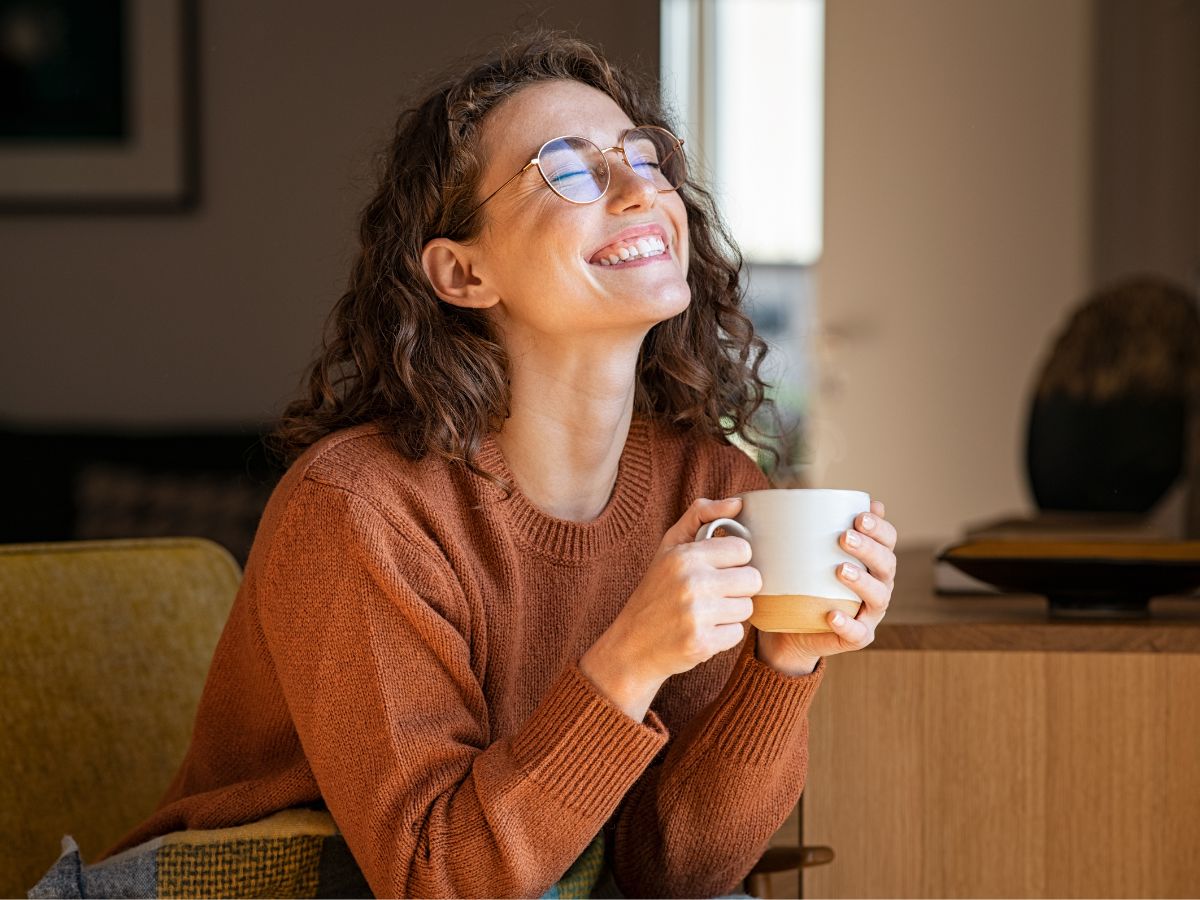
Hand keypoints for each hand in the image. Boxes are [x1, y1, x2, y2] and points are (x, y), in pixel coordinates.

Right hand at [580, 497, 760, 718]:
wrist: (631, 645)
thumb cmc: (655, 592)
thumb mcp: (669, 547)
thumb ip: (701, 515)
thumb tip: (738, 502)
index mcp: (685, 556)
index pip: (743, 550)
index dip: (734, 561)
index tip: (718, 569)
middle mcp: (692, 582)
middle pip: (752, 579)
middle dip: (737, 588)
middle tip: (714, 593)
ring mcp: (697, 615)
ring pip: (747, 608)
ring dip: (731, 612)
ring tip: (706, 613)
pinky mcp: (702, 643)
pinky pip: (738, 634)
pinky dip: (723, 635)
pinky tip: (702, 631)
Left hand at [756, 500, 897, 674]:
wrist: (791, 628)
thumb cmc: (803, 582)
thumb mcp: (806, 553)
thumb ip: (813, 527)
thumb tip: (806, 496)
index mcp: (872, 561)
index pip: (888, 540)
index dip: (880, 528)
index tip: (859, 516)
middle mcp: (879, 585)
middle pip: (886, 565)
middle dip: (869, 549)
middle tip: (844, 537)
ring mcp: (870, 613)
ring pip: (878, 597)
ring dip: (862, 582)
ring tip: (840, 570)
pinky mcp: (857, 637)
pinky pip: (858, 633)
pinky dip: (848, 624)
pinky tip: (833, 615)